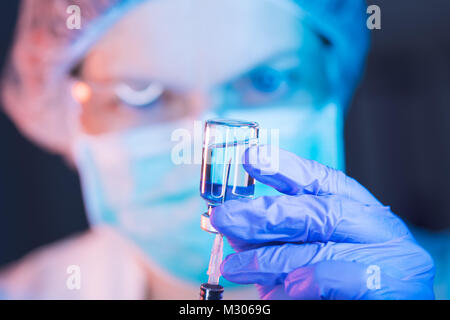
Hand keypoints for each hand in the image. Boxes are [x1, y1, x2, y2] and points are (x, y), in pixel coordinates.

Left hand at [210, 146, 434, 299]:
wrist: (390, 304)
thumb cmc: (347, 281)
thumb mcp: (313, 251)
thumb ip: (283, 239)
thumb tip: (237, 230)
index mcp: (359, 208)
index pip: (321, 179)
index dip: (284, 167)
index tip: (250, 157)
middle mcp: (374, 225)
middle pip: (314, 210)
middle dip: (264, 215)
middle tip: (224, 218)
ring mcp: (388, 254)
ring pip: (319, 246)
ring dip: (268, 258)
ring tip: (233, 267)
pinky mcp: (391, 286)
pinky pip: (338, 277)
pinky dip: (307, 281)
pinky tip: (283, 289)